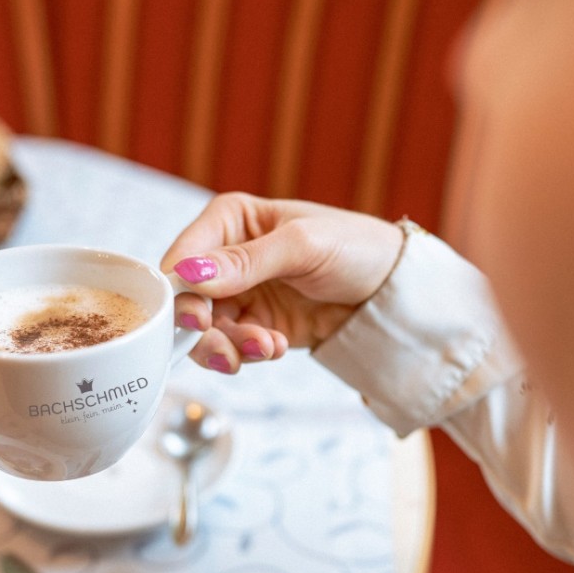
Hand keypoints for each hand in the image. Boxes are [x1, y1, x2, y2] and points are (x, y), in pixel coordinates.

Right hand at [160, 193, 403, 372]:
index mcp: (231, 220)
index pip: (183, 257)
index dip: (180, 291)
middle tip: (227, 349)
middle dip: (206, 329)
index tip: (196, 318)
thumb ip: (246, 262)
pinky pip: (234, 346)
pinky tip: (275, 346)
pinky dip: (249, 353)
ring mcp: (242, 293)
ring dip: (231, 345)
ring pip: (208, 330)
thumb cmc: (356, 247)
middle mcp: (228, 256)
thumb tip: (192, 274)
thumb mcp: (303, 246)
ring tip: (266, 347)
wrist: (393, 290)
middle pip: (188, 300)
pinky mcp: (257, 324)